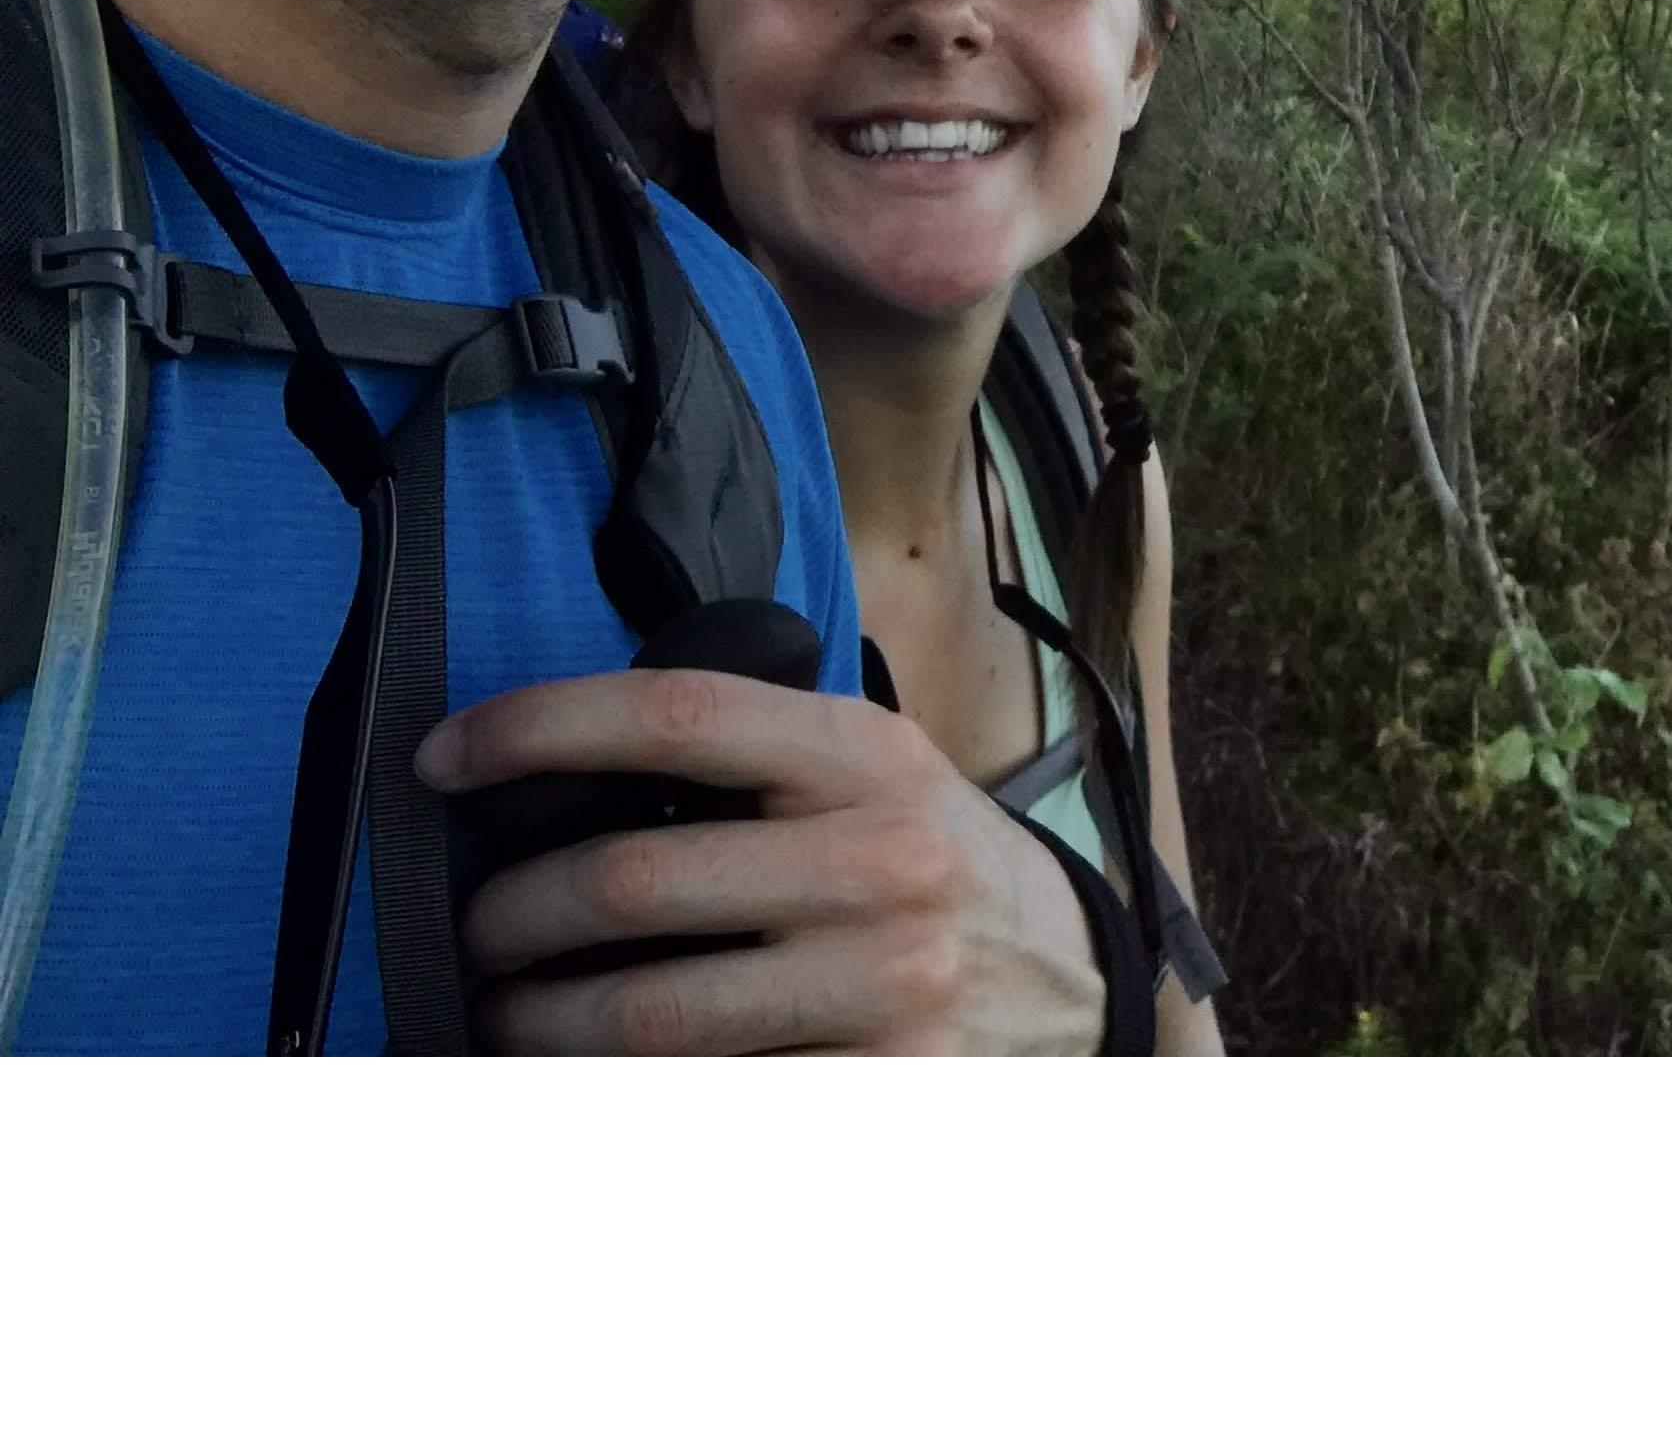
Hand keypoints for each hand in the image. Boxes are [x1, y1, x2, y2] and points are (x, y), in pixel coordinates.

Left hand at [419, 668, 1108, 1053]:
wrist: (1076, 978)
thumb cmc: (933, 862)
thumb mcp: (875, 772)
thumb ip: (753, 757)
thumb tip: (556, 776)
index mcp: (870, 756)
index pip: (677, 718)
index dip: (540, 729)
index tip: (443, 757)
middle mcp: (883, 862)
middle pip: (630, 883)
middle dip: (510, 916)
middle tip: (478, 932)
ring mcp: (886, 986)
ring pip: (645, 1020)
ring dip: (535, 1028)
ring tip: (508, 1018)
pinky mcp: (881, 1092)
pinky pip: (703, 1106)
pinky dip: (616, 1100)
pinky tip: (583, 1083)